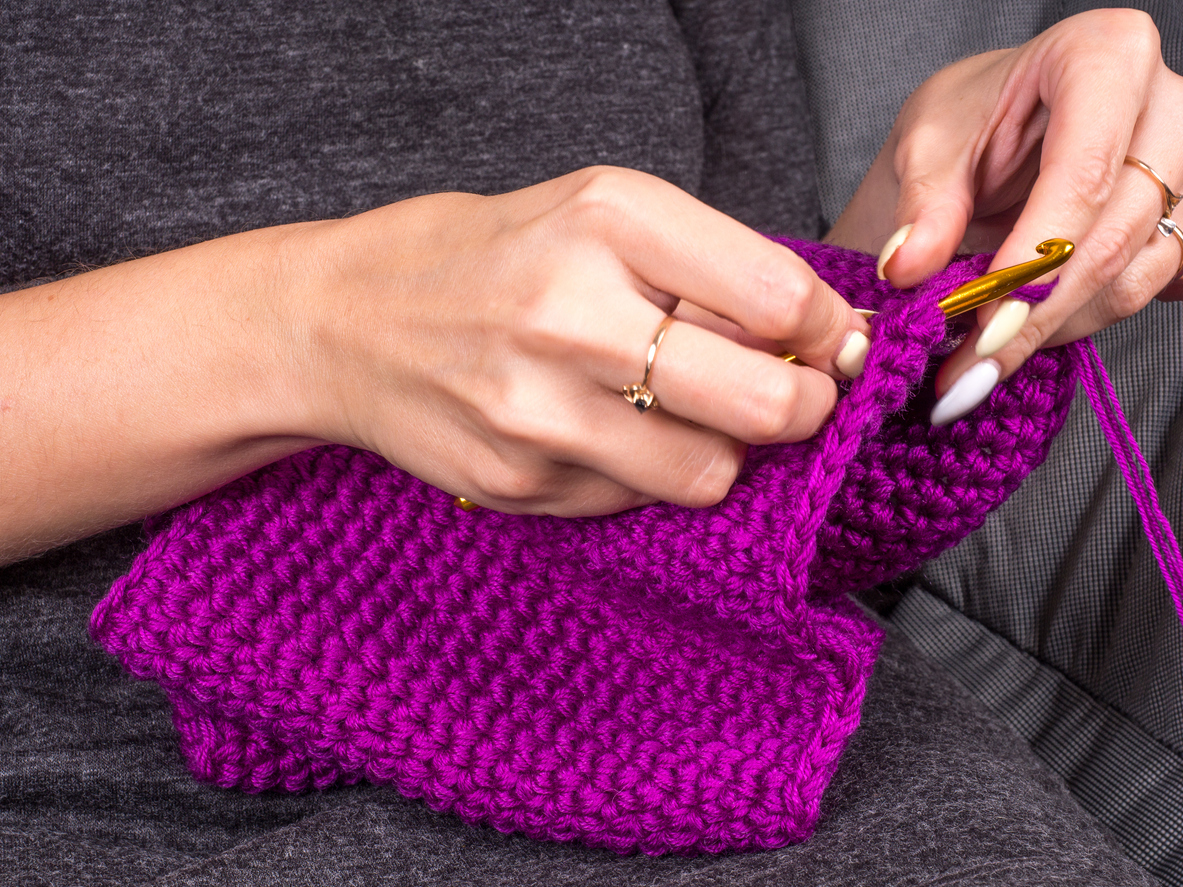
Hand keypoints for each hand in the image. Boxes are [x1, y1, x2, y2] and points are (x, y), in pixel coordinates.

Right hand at [0, 166, 869, 560]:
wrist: (345, 323)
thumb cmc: (484, 258)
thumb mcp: (595, 213)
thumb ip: (706, 264)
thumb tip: (818, 335)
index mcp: (605, 220)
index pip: (779, 297)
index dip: (830, 332)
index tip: (830, 343)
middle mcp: (569, 313)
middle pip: (764, 402)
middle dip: (806, 410)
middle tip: (796, 400)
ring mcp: (537, 410)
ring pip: (709, 475)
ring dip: (726, 454)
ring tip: (688, 417)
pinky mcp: (515, 481)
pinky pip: (635, 501)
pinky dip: (645, 474)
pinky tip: (604, 433)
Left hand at [828, 9, 1182, 413]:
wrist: (991, 132)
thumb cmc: (969, 119)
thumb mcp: (929, 142)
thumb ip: (924, 205)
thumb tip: (908, 268)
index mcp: (1104, 56)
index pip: (1082, 174)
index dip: (1031, 260)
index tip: (977, 321)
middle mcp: (1164, 107)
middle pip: (1112, 235)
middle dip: (1031, 316)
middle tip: (965, 370)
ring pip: (1134, 274)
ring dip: (1052, 330)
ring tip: (975, 364)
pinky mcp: (1181, 220)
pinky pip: (1141, 291)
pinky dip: (1074, 325)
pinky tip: (1018, 341)